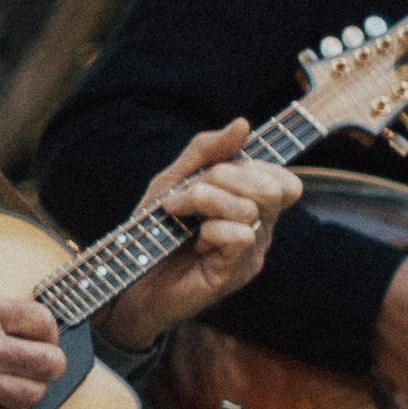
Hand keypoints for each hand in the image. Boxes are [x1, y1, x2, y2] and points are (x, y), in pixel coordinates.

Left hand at [91, 117, 305, 338]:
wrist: (125, 284)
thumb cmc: (152, 233)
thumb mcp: (172, 182)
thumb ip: (205, 152)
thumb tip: (243, 124)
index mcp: (251, 208)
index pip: (283, 179)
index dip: (250, 166)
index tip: (206, 174)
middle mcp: (259, 231)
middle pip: (272, 187)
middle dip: (223, 177)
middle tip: (185, 194)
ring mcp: (250, 255)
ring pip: (254, 208)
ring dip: (206, 199)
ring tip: (176, 211)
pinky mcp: (234, 275)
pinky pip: (241, 236)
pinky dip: (211, 230)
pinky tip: (193, 242)